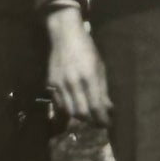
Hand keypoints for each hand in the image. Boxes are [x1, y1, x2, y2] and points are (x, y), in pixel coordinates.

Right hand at [46, 4, 110, 125]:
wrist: (65, 35)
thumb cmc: (87, 49)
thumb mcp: (100, 67)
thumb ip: (103, 89)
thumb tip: (108, 108)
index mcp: (88, 77)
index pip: (96, 106)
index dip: (102, 119)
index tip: (108, 124)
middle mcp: (73, 83)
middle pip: (82, 113)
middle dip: (92, 121)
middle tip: (99, 122)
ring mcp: (60, 84)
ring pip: (70, 111)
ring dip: (81, 117)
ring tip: (89, 117)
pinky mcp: (51, 84)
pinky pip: (60, 104)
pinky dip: (68, 110)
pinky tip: (75, 107)